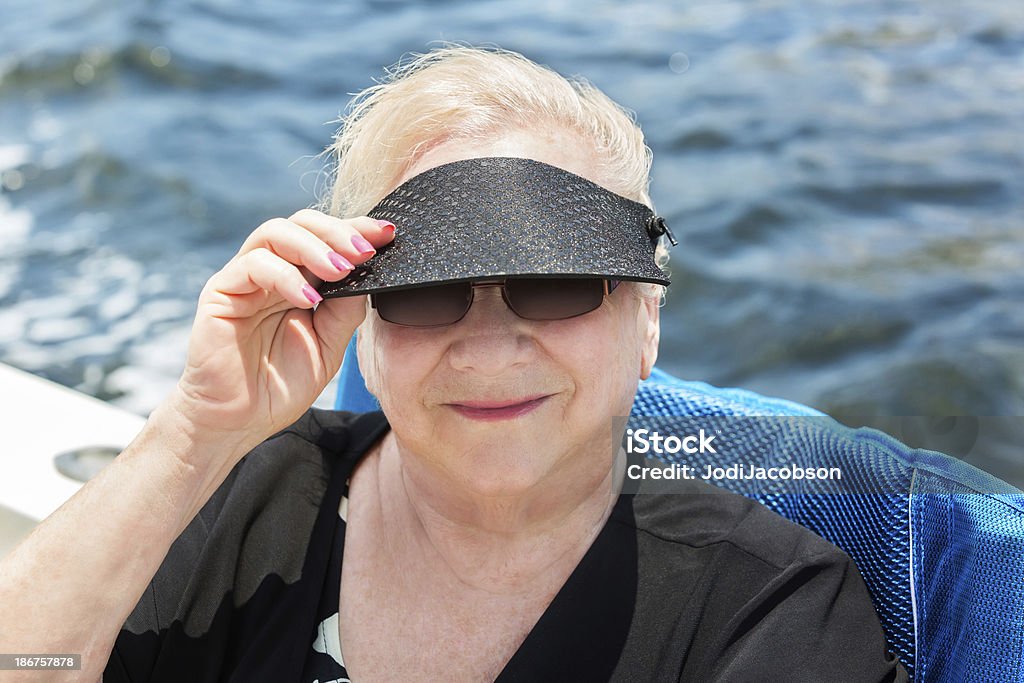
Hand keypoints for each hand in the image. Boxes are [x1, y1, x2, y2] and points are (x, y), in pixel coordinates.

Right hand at [171, 209, 393, 445]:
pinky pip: (253, 265)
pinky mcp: (221, 292)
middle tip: (365, 251)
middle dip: (338, 231)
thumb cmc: (280, 385)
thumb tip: (367, 273)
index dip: (355, 230)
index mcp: (299, 280)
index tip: (387, 233)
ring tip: (340, 271)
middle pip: (301, 223)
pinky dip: (285, 276)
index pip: (325, 240)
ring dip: (314, 247)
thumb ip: (345, 311)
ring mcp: (245, 279)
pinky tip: (307, 299)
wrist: (238, 421)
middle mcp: (271, 272)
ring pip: (275, 232)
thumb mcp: (328, 345)